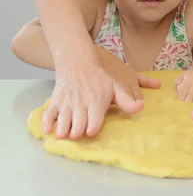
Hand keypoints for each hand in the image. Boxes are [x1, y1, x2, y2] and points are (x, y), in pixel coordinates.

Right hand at [42, 51, 160, 140]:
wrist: (78, 61)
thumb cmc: (99, 77)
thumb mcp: (115, 87)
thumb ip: (126, 100)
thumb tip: (141, 108)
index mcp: (96, 103)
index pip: (93, 124)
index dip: (92, 130)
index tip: (92, 131)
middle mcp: (81, 105)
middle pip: (77, 127)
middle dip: (77, 134)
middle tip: (78, 134)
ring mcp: (66, 103)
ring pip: (62, 123)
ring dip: (63, 131)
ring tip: (65, 134)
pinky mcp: (56, 101)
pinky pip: (48, 115)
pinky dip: (47, 124)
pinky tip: (48, 130)